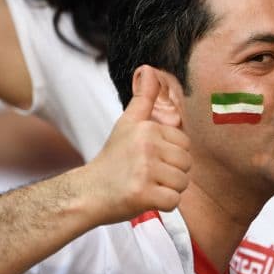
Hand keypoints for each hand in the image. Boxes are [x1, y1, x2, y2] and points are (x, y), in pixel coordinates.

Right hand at [83, 68, 191, 224]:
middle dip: (171, 174)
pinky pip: (173, 202)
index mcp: (147, 128)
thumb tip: (148, 68)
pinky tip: (144, 199)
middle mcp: (147, 145)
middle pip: (186, 164)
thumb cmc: (112, 160)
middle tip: (146, 175)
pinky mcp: (143, 194)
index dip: (171, 156)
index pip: (184, 144)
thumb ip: (143, 98)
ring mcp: (145, 170)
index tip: (148, 159)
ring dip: (167, 190)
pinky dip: (162, 205)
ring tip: (145, 186)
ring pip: (182, 184)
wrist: (87, 193)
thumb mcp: (127, 123)